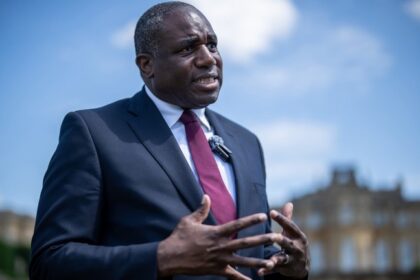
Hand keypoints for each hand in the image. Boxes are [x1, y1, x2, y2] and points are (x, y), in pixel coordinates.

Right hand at [157, 195, 274, 279]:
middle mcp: (221, 246)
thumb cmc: (179, 237)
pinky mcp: (217, 270)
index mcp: (216, 232)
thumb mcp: (189, 220)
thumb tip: (206, 196)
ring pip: (243, 261)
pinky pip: (233, 276)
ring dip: (259, 261)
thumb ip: (201, 209)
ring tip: (273, 262)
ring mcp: (220, 259)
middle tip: (277, 237)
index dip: (251, 220)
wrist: (170, 258)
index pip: (237, 224)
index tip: (263, 215)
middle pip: (246, 243)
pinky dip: (243, 279)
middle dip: (262, 240)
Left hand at [257, 203, 309, 277]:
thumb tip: (289, 203)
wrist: (302, 266)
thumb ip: (288, 219)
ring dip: (276, 259)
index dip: (282, 219)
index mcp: (298, 237)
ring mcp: (292, 260)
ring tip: (270, 260)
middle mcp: (297, 248)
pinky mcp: (286, 270)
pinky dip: (268, 270)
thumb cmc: (294, 243)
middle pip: (288, 243)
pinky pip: (276, 270)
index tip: (271, 212)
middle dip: (282, 241)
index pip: (290, 226)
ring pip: (283, 259)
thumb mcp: (292, 233)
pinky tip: (259, 271)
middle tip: (274, 237)